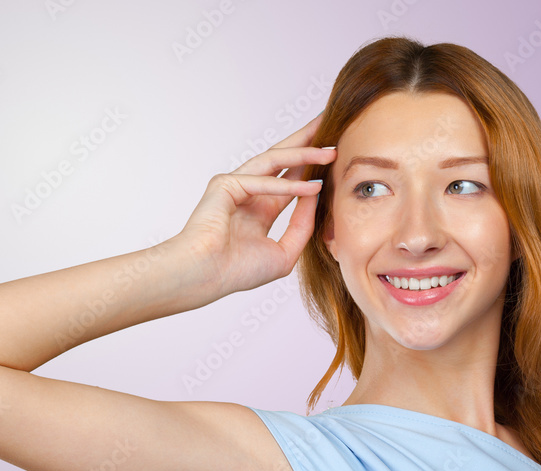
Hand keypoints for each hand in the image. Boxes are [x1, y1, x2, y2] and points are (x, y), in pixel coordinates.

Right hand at [178, 112, 335, 296]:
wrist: (206, 277)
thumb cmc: (238, 271)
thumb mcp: (284, 252)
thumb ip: (302, 224)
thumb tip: (316, 194)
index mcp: (260, 209)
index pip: (291, 179)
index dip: (312, 165)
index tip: (334, 153)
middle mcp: (248, 192)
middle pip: (283, 160)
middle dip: (307, 141)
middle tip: (330, 123)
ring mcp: (235, 185)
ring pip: (274, 161)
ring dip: (303, 154)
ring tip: (330, 150)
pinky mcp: (225, 184)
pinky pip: (262, 180)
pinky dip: (287, 185)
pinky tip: (312, 186)